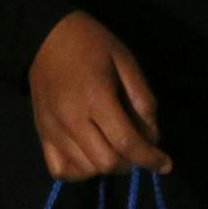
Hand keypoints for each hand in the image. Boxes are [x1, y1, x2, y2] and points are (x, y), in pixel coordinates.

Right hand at [28, 11, 171, 180]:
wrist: (48, 37)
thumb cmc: (93, 45)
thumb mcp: (126, 61)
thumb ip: (142, 99)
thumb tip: (153, 136)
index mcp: (97, 98)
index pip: (127, 142)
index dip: (150, 158)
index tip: (166, 165)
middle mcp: (72, 120)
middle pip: (106, 162)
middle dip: (131, 163)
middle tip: (140, 150)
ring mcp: (53, 131)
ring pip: (85, 170)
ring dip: (108, 166)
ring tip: (118, 148)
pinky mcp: (41, 135)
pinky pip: (60, 170)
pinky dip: (80, 171)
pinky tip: (92, 156)